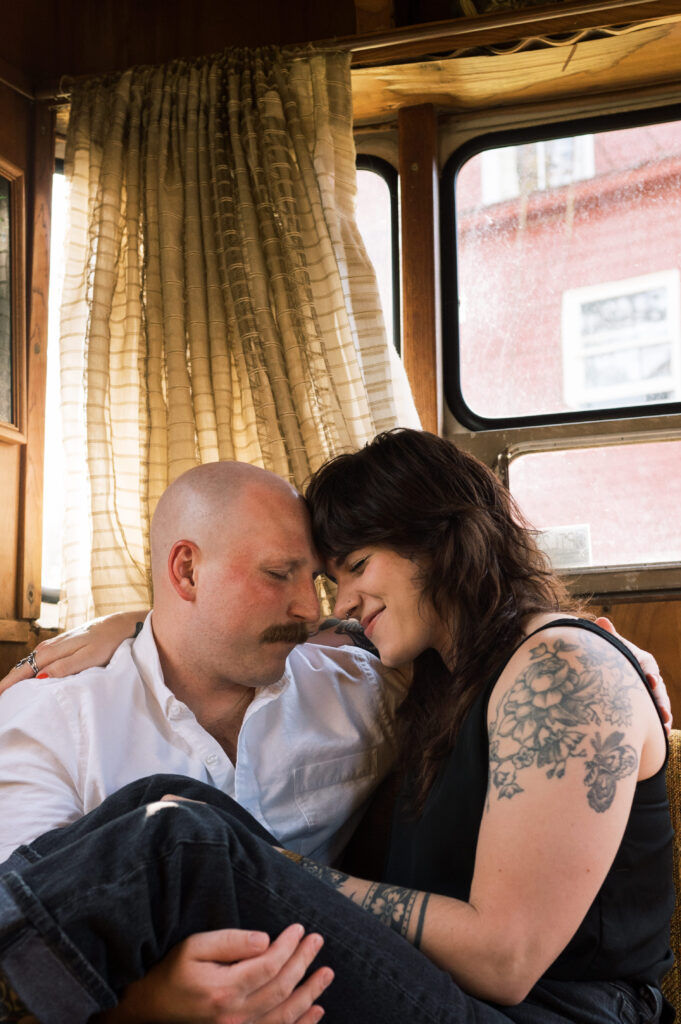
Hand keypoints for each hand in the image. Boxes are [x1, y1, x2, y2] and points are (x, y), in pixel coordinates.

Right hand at [0, 611, 144, 696]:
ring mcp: (63, 641)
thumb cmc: (112, 642)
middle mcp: (56, 644)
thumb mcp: (91, 657)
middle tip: (1, 694)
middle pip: (28, 663)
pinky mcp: (70, 641)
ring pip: (35, 658)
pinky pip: (45, 654)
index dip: (12, 681)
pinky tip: (35, 669)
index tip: (0, 694)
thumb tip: (41, 676)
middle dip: (12, 678)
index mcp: (57, 649)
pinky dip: (34, 663)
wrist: (128, 624)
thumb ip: (67, 666)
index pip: (28, 668)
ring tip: (11, 685)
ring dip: (22, 671)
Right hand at [100, 925, 332, 1023]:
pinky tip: (316, 1011)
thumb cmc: (173, 972)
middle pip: (280, 988)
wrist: (151, 1008)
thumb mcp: (195, 946)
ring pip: (284, 1015)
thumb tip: (265, 940)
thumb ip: (230, 942)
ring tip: (326, 973)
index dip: (288, 947)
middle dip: (303, 963)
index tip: (299, 929)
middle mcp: (234, 1015)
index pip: (269, 966)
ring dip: (309, 994)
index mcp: (224, 990)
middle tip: (318, 941)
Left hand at [595, 617, 671, 733]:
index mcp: (643, 660)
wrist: (614, 673)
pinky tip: (663, 732)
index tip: (651, 680)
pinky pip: (659, 714)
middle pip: (659, 687)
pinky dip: (662, 723)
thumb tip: (601, 620)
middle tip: (661, 710)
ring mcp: (653, 692)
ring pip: (662, 702)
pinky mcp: (651, 706)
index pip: (648, 664)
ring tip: (664, 725)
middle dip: (660, 699)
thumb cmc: (613, 657)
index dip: (650, 672)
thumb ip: (609, 637)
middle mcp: (652, 676)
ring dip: (664, 713)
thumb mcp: (612, 647)